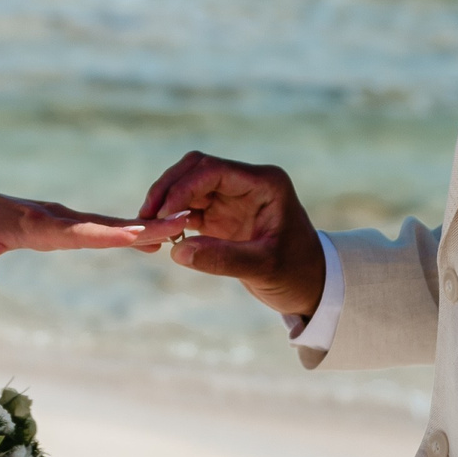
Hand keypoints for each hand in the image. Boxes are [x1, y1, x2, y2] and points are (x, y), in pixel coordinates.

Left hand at [0, 180, 176, 296]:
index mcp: (33, 225)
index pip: (78, 233)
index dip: (110, 235)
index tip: (145, 232)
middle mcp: (52, 216)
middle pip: (103, 224)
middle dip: (143, 225)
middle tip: (184, 222)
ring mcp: (57, 216)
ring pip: (105, 223)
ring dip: (141, 226)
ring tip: (182, 226)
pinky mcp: (58, 220)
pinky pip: (97, 226)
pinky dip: (124, 229)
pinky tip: (147, 236)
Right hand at [138, 152, 324, 317]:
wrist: (310, 286)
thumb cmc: (297, 274)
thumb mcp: (264, 268)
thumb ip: (223, 259)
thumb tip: (176, 251)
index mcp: (264, 183)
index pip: (213, 171)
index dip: (183, 188)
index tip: (162, 214)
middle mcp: (246, 183)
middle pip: (195, 170)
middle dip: (168, 190)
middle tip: (147, 217)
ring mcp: (232, 198)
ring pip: (187, 187)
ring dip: (165, 204)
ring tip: (148, 230)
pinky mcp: (221, 215)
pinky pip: (187, 208)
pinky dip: (171, 219)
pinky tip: (159, 237)